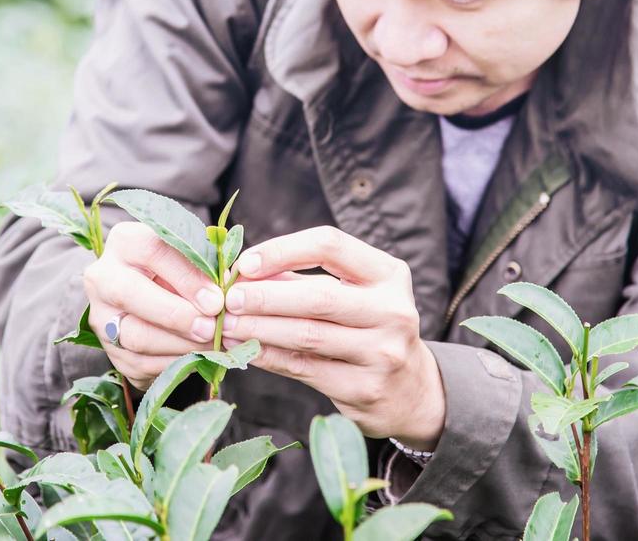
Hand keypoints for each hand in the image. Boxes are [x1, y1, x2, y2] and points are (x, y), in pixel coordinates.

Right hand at [83, 221, 224, 389]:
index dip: (187, 277)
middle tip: (209, 327)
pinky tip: (197, 357)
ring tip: (209, 344)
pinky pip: (140, 363)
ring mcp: (100, 316)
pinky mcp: (109, 349)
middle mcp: (102, 276)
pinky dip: (173, 363)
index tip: (217, 299)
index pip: (153, 251)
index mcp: (125, 242)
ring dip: (179, 344)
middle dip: (176, 314)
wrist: (154, 297)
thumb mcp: (190, 260)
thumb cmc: (179, 271)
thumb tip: (226, 295)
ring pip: (135, 335)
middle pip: (130, 293)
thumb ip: (205, 271)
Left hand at [218, 226, 445, 448]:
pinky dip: (268, 356)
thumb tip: (240, 272)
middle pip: (319, 296)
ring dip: (259, 328)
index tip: (246, 262)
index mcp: (388, 274)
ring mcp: (382, 353)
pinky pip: (304, 368)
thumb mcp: (350, 293)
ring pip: (308, 335)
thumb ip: (299, 279)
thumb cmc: (367, 328)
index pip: (330, 246)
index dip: (283, 250)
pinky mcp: (365, 389)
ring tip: (227, 323)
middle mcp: (392, 311)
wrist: (410, 391)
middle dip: (265, 295)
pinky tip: (244, 349)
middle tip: (227, 298)